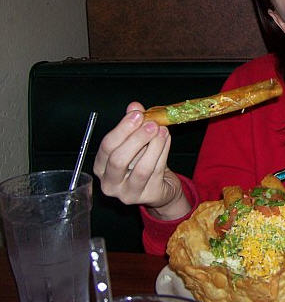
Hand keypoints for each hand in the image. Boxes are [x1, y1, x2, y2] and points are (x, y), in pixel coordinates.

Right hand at [93, 102, 190, 219]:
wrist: (160, 185)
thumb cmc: (142, 160)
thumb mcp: (135, 141)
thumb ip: (133, 124)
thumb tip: (134, 106)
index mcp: (101, 166)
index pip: (106, 147)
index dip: (122, 129)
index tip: (137, 114)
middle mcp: (110, 183)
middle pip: (119, 160)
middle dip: (136, 139)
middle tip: (151, 124)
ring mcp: (128, 193)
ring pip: (141, 169)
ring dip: (154, 146)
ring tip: (163, 130)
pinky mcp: (148, 195)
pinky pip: (157, 172)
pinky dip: (164, 152)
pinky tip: (167, 139)